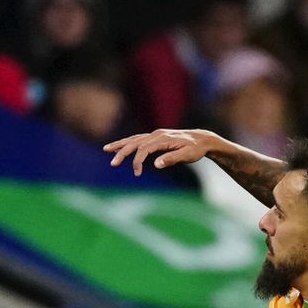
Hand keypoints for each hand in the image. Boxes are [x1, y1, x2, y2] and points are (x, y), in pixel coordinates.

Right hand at [103, 128, 217, 175]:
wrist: (201, 139)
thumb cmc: (195, 149)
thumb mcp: (187, 156)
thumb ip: (172, 159)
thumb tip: (156, 164)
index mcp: (163, 138)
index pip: (144, 149)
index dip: (137, 161)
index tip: (137, 173)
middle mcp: (156, 134)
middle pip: (134, 142)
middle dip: (122, 152)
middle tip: (112, 163)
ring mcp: (155, 134)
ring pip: (134, 139)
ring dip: (120, 145)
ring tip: (106, 150)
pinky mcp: (155, 137)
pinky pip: (138, 139)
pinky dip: (127, 143)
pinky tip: (120, 147)